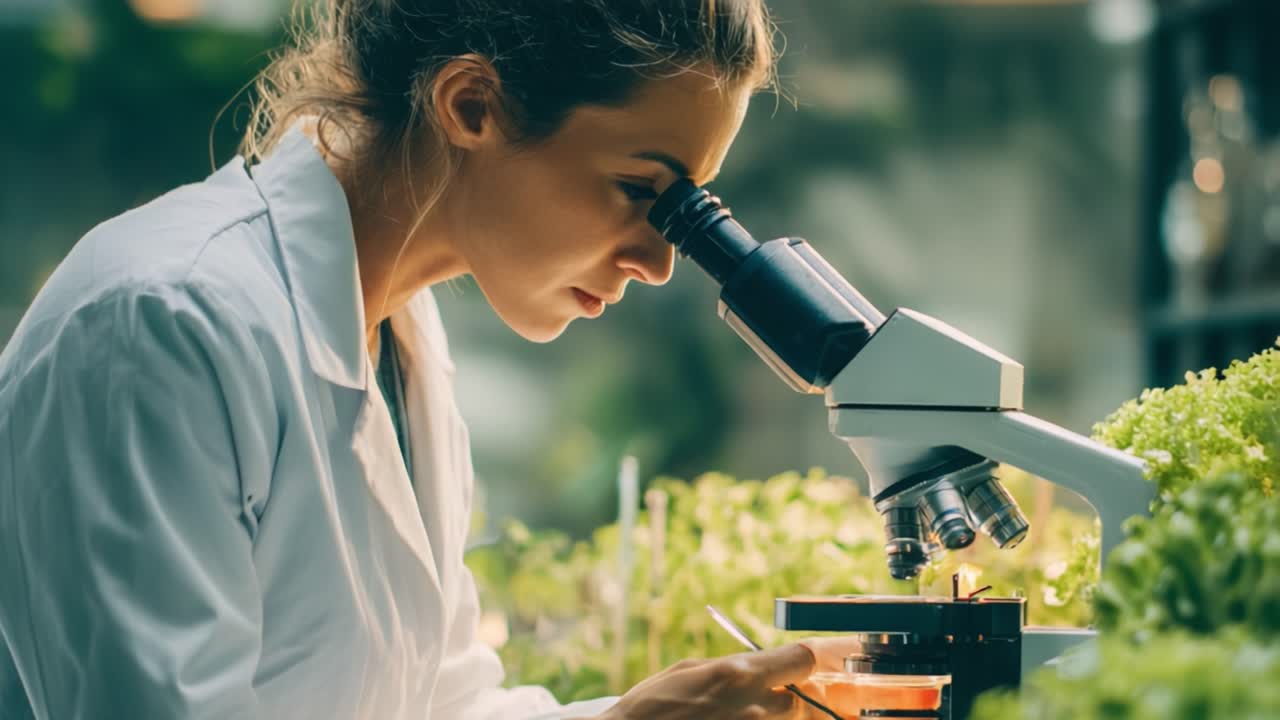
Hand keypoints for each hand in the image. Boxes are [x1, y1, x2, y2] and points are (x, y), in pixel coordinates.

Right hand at [598, 636, 861, 719]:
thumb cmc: (649, 709)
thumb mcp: (687, 672)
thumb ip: (731, 668)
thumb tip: (762, 666)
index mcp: (740, 673)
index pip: (805, 658)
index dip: (822, 657)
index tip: (833, 658)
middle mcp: (757, 707)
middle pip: (806, 701)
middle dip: (793, 702)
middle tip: (764, 704)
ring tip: (744, 715)